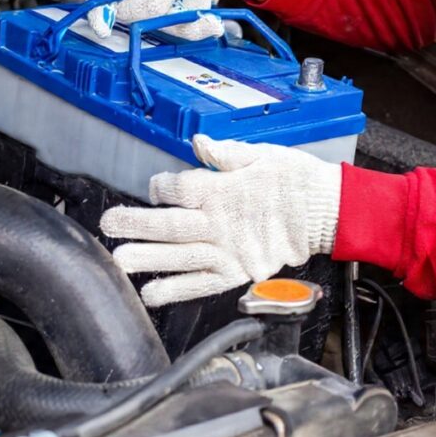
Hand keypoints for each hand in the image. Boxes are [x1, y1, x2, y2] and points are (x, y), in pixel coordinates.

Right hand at [85, 0, 256, 40]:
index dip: (97, 6)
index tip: (103, 26)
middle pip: (128, 10)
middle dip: (154, 3)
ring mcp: (159, 1)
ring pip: (161, 25)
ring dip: (192, 4)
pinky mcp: (178, 16)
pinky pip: (184, 30)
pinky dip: (203, 21)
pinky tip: (214, 6)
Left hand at [99, 135, 340, 307]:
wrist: (328, 211)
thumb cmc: (296, 179)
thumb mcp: (262, 154)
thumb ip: (225, 153)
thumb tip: (198, 144)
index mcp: (223, 190)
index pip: (178, 189)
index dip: (160, 187)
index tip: (153, 188)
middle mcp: (220, 222)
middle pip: (169, 224)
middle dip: (134, 224)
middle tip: (107, 225)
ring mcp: (228, 251)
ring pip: (179, 256)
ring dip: (146, 259)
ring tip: (118, 260)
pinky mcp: (238, 272)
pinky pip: (202, 284)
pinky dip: (175, 291)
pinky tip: (151, 293)